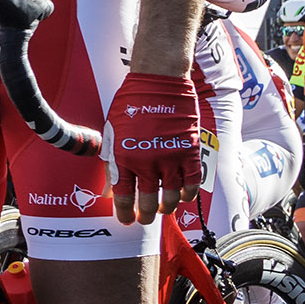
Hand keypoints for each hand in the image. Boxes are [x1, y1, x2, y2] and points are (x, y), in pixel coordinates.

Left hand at [106, 68, 201, 224]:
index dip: (125, 212)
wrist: (158, 83)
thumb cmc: (131, 104)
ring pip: (171, 197)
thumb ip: (114, 159)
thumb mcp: (112, 132)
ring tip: (164, 209)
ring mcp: (170, 159)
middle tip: (146, 217)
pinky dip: (188, 194)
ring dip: (167, 207)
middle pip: (147, 201)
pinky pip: (192, 183)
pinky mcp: (189, 153)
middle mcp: (146, 163)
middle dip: (146, 214)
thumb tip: (112, 184)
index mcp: (123, 158)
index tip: (127, 220)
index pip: (123, 196)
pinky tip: (183, 196)